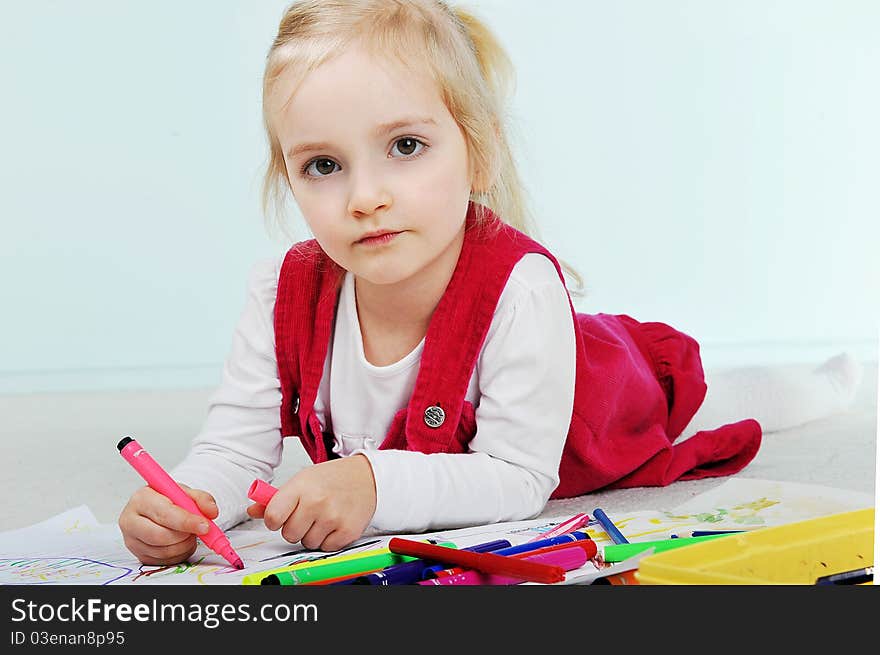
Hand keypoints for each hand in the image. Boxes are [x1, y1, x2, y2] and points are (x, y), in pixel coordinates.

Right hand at [118, 484, 217, 565]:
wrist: (157, 509)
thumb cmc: (169, 500)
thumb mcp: (186, 493)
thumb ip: (202, 499)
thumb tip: (212, 512)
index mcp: (141, 499)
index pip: (164, 514)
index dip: (186, 521)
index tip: (204, 526)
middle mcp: (130, 520)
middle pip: (160, 536)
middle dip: (185, 536)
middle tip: (198, 530)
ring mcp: (131, 540)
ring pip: (163, 551)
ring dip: (184, 545)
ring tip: (188, 533)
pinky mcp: (138, 555)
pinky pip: (163, 561)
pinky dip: (179, 554)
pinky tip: (181, 542)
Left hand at [247, 454, 376, 550]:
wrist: (367, 477)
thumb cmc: (332, 478)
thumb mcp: (302, 480)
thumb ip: (276, 498)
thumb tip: (252, 511)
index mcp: (301, 487)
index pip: (273, 517)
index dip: (274, 520)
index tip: (281, 516)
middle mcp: (316, 502)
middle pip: (289, 534)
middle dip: (295, 528)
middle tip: (307, 515)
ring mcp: (333, 518)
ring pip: (307, 543)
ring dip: (312, 534)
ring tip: (323, 517)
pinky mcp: (347, 531)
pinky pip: (325, 548)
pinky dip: (328, 540)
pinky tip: (334, 523)